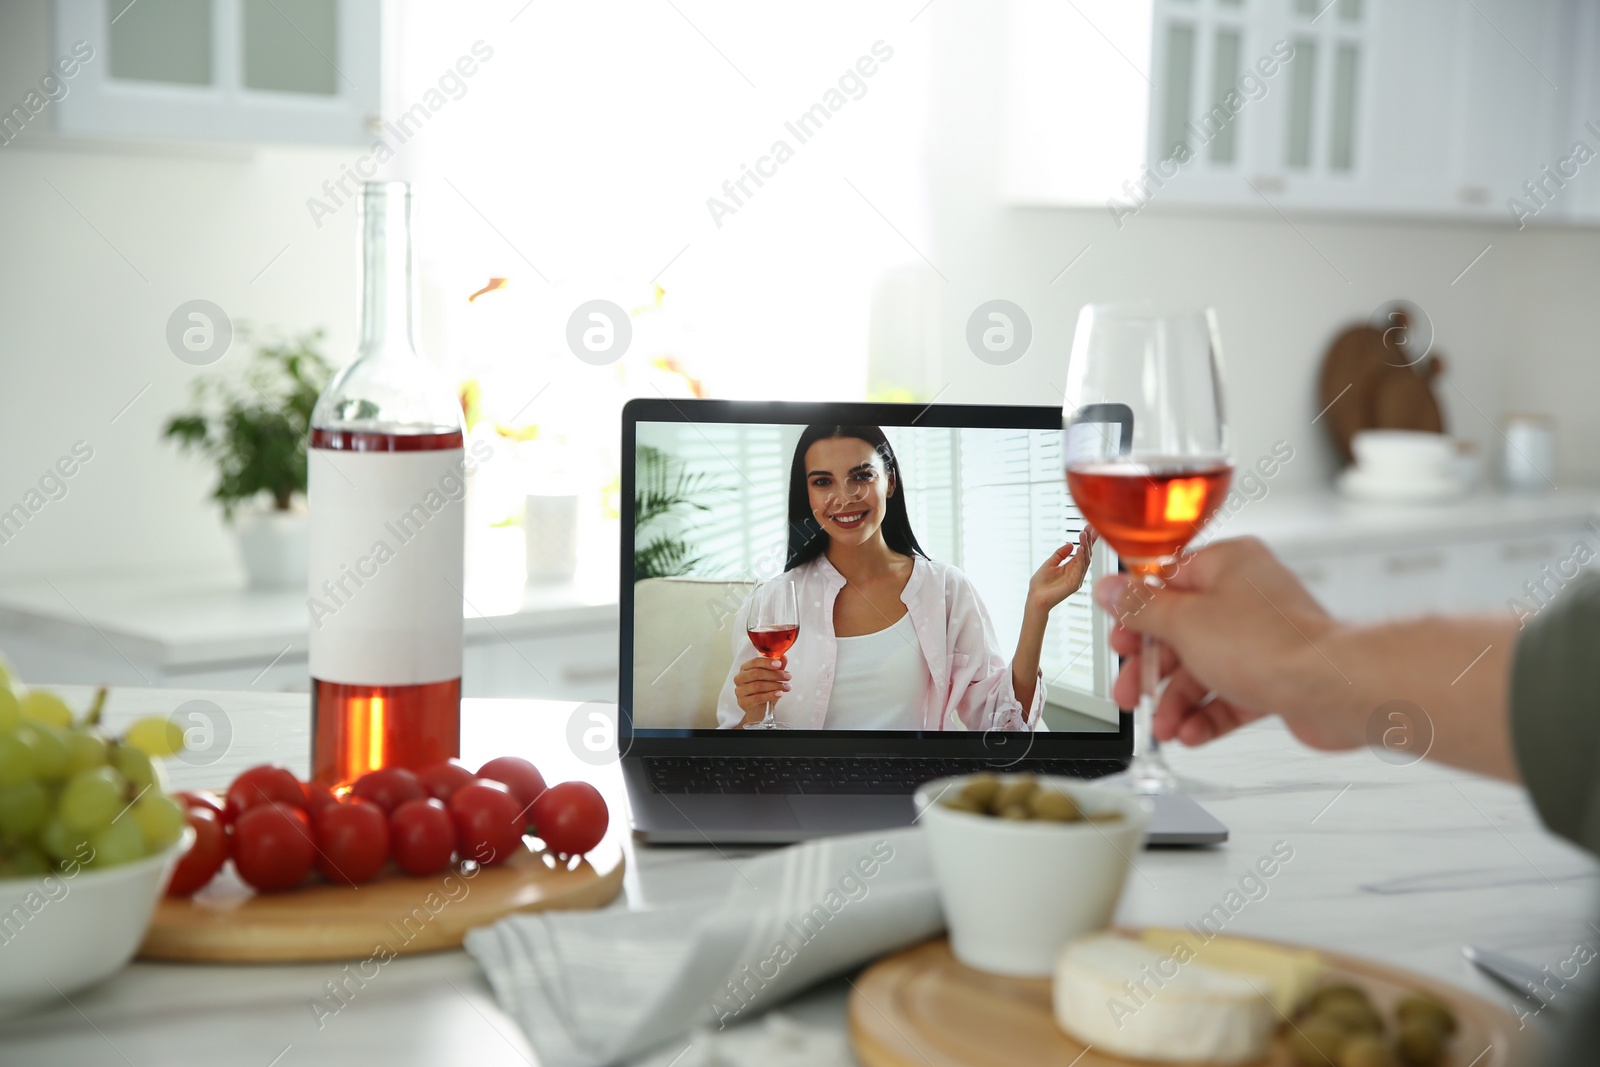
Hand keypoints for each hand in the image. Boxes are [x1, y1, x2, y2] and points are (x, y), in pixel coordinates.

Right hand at [734, 655, 790, 723]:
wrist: (760, 710)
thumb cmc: (765, 691)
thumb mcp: (773, 678)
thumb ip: (777, 667)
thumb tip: (784, 657)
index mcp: (745, 668)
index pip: (755, 662)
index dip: (767, 662)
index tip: (779, 664)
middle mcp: (740, 678)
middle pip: (756, 673)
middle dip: (774, 674)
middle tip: (788, 676)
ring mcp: (739, 691)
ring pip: (757, 686)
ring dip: (774, 685)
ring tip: (786, 687)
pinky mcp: (742, 702)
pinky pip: (757, 697)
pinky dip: (770, 695)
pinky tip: (779, 694)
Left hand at [1027, 528, 1094, 614]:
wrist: (1035, 598)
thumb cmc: (1041, 584)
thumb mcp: (1049, 564)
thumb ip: (1060, 554)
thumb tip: (1071, 543)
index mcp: (1071, 567)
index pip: (1082, 551)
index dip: (1087, 540)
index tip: (1090, 527)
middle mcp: (1077, 572)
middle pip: (1087, 554)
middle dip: (1089, 540)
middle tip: (1090, 527)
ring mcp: (1077, 578)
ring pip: (1085, 560)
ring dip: (1086, 546)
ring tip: (1084, 534)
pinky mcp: (1074, 584)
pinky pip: (1080, 569)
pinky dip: (1081, 558)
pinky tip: (1081, 548)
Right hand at [1093, 537, 1360, 751]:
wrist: (1333, 690)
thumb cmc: (1271, 646)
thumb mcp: (1184, 622)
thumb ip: (1141, 607)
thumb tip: (1111, 588)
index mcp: (1227, 565)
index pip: (1167, 582)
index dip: (1138, 617)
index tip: (1119, 640)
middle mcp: (1247, 596)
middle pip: (1182, 631)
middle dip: (1153, 671)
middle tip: (1130, 692)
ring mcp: (1263, 637)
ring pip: (1205, 667)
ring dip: (1178, 701)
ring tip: (1164, 726)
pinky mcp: (1278, 675)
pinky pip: (1231, 694)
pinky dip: (1208, 715)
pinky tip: (1191, 733)